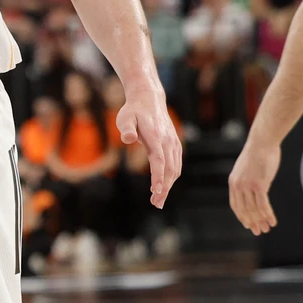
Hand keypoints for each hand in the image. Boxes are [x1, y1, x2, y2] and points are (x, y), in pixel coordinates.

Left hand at [115, 85, 182, 207]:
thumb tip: (128, 139)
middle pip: (170, 169)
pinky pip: (177, 163)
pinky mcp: (175, 143)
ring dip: (169, 185)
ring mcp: (173, 142)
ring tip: (159, 199)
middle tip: (157, 204)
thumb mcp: (125, 117)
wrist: (149, 99)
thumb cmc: (134, 110)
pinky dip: (172, 176)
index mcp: (156, 137)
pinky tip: (164, 184)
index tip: (156, 192)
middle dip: (164, 188)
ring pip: (175, 168)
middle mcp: (168, 141)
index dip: (158, 177)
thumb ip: (126, 129)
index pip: (159, 161)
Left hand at [228, 139, 280, 234]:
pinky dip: (268, 215)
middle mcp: (238, 186)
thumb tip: (255, 190)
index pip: (235, 205)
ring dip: (261, 221)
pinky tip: (272, 221)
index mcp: (233, 182)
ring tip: (267, 229)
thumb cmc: (258, 153)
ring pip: (253, 209)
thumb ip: (248, 181)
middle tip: (259, 231)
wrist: (262, 142)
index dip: (242, 216)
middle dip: (252, 222)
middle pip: (244, 210)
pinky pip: (263, 205)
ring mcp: (248, 186)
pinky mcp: (259, 185)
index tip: (248, 224)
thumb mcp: (248, 169)